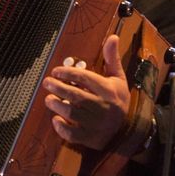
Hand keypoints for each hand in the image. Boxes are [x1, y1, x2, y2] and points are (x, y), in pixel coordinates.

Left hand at [43, 35, 129, 149]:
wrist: (127, 130)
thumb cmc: (118, 100)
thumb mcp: (117, 79)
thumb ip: (111, 59)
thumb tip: (113, 37)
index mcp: (109, 91)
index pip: (85, 78)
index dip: (68, 73)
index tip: (56, 70)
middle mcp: (103, 107)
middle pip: (75, 95)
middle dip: (58, 87)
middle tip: (47, 82)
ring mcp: (96, 124)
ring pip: (72, 114)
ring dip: (56, 105)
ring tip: (49, 99)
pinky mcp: (90, 138)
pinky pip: (72, 135)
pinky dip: (61, 128)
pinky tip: (56, 119)